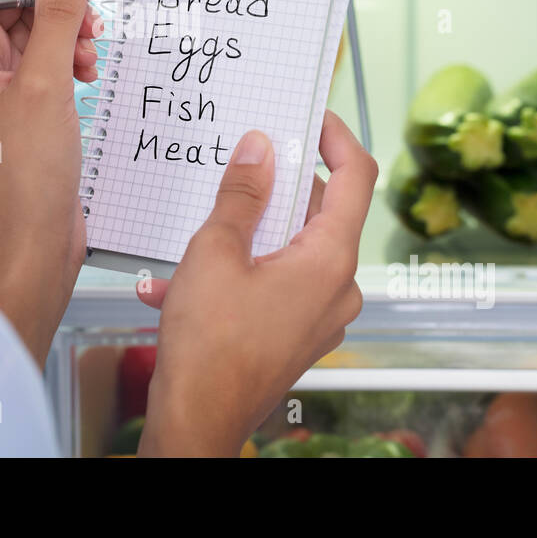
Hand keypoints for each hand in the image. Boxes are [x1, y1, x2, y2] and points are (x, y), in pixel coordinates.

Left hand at [0, 0, 99, 363]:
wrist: (32, 242)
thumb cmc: (25, 177)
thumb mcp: (47, 83)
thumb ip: (57, 16)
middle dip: (56, 4)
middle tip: (89, 24)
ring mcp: (0, 84)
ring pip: (34, 28)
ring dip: (69, 32)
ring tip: (89, 56)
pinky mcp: (24, 104)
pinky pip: (46, 59)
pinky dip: (71, 58)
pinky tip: (87, 75)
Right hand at [137, 111, 375, 455]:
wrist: (197, 421)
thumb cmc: (209, 347)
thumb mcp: (215, 251)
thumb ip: (241, 194)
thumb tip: (259, 148)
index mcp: (330, 259)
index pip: (358, 177)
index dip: (338, 138)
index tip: (312, 116)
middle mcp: (337, 287)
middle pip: (322, 212)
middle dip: (276, 188)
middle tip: (240, 166)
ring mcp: (319, 315)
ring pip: (291, 249)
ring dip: (245, 235)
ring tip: (192, 236)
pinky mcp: (296, 334)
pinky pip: (275, 284)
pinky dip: (236, 273)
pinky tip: (178, 284)